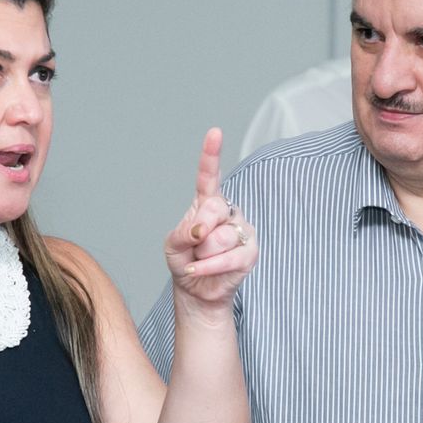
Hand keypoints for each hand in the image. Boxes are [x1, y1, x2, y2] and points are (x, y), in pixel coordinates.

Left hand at [164, 127, 256, 308]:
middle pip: (214, 209)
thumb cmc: (184, 261)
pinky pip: (229, 257)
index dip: (212, 154)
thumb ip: (182, 232)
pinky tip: (200, 270)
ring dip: (202, 254)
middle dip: (198, 230)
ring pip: (220, 237)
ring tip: (202, 259)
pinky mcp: (250, 252)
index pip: (210, 175)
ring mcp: (242, 230)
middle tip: (194, 244)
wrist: (196, 290)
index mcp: (207, 202)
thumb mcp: (173, 244)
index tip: (215, 133)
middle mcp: (228, 211)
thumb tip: (201, 231)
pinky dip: (209, 267)